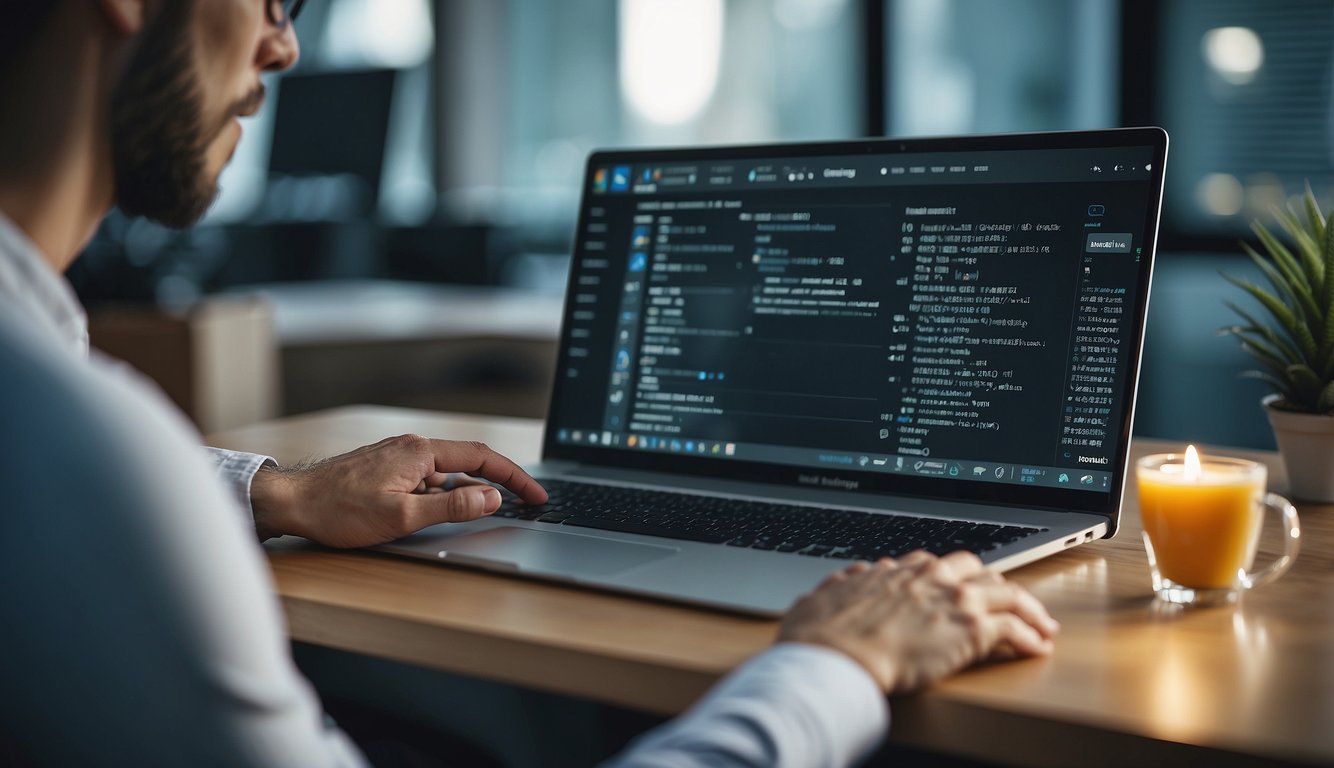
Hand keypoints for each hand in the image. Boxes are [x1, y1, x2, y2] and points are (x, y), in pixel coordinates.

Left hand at [250, 434, 546, 547]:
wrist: (291, 503)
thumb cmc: (338, 510)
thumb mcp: (402, 516)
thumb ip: (451, 506)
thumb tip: (491, 498)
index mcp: (421, 452)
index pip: (482, 458)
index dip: (515, 477)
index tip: (536, 495)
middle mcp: (412, 447)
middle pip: (469, 463)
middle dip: (499, 483)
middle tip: (525, 503)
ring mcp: (398, 457)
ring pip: (446, 475)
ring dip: (466, 493)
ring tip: (478, 516)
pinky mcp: (387, 469)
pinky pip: (428, 479)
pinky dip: (443, 495)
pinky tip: (437, 514)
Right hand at [778, 550, 1057, 692]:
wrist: (835, 656)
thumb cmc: (822, 633)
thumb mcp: (828, 592)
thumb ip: (847, 581)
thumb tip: (855, 575)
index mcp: (899, 569)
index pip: (937, 564)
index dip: (953, 578)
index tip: (958, 588)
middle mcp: (932, 577)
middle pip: (980, 571)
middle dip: (996, 586)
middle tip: (1007, 601)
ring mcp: (956, 600)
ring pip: (1008, 593)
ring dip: (1028, 608)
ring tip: (1041, 624)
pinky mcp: (973, 629)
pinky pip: (1015, 628)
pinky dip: (1031, 636)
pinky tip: (1037, 647)